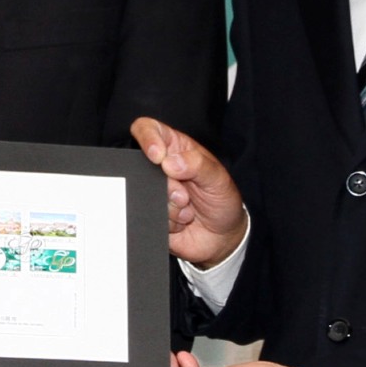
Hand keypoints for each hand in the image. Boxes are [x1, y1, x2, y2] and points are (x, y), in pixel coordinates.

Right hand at [131, 118, 247, 264]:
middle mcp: (160, 169)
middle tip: (185, 195)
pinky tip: (182, 221)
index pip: (150, 129)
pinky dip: (170, 222)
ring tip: (188, 209)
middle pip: (143, 167)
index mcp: (175, 149)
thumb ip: (198, 165)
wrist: (221, 237)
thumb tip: (169, 161)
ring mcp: (154, 191)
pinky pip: (150, 216)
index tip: (157, 156)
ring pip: (147, 195)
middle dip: (167, 186)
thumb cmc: (222, 200)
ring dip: (172, 207)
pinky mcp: (150, 213)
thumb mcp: (218, 179)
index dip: (148, 138)